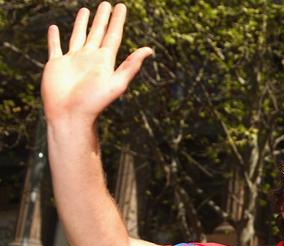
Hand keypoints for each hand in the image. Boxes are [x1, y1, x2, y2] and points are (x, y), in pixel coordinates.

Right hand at [41, 2, 151, 125]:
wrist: (70, 116)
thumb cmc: (94, 102)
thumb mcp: (116, 83)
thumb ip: (131, 66)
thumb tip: (149, 50)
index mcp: (104, 61)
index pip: (113, 35)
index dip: (117, 21)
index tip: (121, 7)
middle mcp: (89, 58)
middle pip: (98, 33)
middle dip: (102, 18)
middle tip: (106, 4)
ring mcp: (73, 60)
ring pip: (78, 36)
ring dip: (82, 24)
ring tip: (85, 10)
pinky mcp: (56, 65)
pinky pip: (55, 47)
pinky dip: (54, 38)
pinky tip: (54, 28)